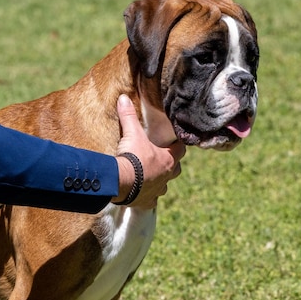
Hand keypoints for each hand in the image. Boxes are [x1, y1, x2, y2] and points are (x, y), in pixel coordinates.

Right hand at [112, 94, 184, 208]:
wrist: (120, 182)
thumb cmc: (131, 157)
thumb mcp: (131, 133)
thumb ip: (128, 115)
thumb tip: (123, 97)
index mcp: (168, 160)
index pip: (180, 150)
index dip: (177, 145)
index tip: (173, 142)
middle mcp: (167, 176)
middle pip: (176, 169)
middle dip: (171, 163)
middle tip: (161, 158)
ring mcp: (158, 190)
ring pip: (164, 186)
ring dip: (160, 180)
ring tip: (151, 175)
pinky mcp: (146, 201)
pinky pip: (151, 201)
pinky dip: (147, 197)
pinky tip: (141, 194)